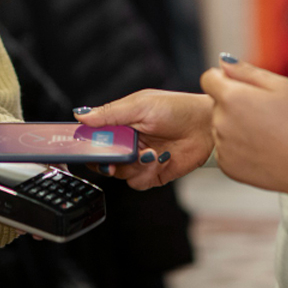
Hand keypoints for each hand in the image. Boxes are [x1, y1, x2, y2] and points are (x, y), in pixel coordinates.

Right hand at [74, 89, 213, 189]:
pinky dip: (148, 173)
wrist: (207, 127)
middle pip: (103, 160)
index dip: (86, 144)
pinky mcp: (153, 174)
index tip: (81, 149)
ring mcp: (139, 159)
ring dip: (134, 166)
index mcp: (120, 123)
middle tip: (115, 159)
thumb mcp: (140, 106)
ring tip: (150, 153)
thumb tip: (81, 115)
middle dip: (108, 161)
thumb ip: (110, 113)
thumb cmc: (176, 108)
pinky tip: (161, 159)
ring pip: (120, 174)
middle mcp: (127, 142)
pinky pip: (138, 182)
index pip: (94, 136)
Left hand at [200, 60, 287, 200]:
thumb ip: (246, 70)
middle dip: (233, 104)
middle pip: (217, 104)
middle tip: (263, 114)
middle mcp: (220, 121)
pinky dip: (237, 148)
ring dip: (234, 126)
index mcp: (232, 97)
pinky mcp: (226, 166)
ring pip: (220, 127)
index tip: (242, 88)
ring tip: (264, 133)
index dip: (223, 80)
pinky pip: (225, 149)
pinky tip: (260, 149)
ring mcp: (222, 146)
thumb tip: (222, 61)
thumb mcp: (280, 85)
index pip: (208, 79)